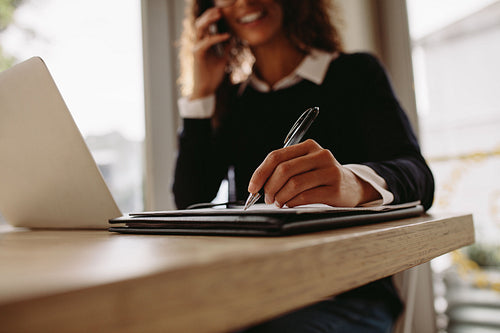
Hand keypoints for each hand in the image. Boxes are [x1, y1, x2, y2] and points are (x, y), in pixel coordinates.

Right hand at [190, 7, 230, 99]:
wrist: (207, 89)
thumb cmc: (213, 76)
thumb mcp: (223, 59)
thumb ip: (226, 49)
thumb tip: (232, 39)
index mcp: (204, 44)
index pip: (205, 25)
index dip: (212, 17)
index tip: (223, 12)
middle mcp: (199, 44)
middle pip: (200, 23)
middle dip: (209, 15)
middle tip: (220, 9)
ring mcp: (197, 48)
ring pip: (199, 29)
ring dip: (209, 20)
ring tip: (219, 15)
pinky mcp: (198, 55)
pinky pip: (206, 42)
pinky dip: (216, 37)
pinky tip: (226, 35)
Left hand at [247, 139, 380, 207]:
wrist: (351, 186)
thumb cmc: (321, 176)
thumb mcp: (305, 165)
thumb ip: (284, 169)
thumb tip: (258, 185)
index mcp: (308, 146)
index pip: (277, 156)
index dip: (260, 173)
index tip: (252, 187)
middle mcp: (320, 155)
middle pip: (284, 170)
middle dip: (270, 187)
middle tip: (267, 198)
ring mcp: (330, 171)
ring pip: (294, 184)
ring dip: (280, 197)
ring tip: (278, 203)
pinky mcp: (335, 189)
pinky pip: (305, 197)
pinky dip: (292, 203)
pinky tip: (290, 204)